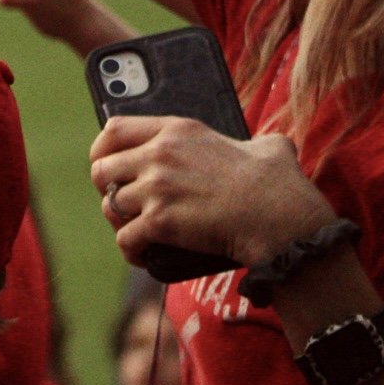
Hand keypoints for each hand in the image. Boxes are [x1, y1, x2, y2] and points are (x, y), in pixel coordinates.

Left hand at [89, 116, 336, 267]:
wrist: (282, 220)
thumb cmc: (279, 187)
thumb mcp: (266, 147)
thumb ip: (254, 142)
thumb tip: (265, 147)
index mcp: (177, 130)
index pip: (113, 129)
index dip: (102, 149)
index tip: (104, 161)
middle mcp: (159, 154)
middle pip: (101, 169)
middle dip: (107, 189)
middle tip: (123, 204)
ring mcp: (157, 187)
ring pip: (110, 205)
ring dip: (120, 222)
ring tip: (135, 230)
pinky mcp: (160, 221)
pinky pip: (125, 238)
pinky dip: (131, 250)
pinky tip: (142, 255)